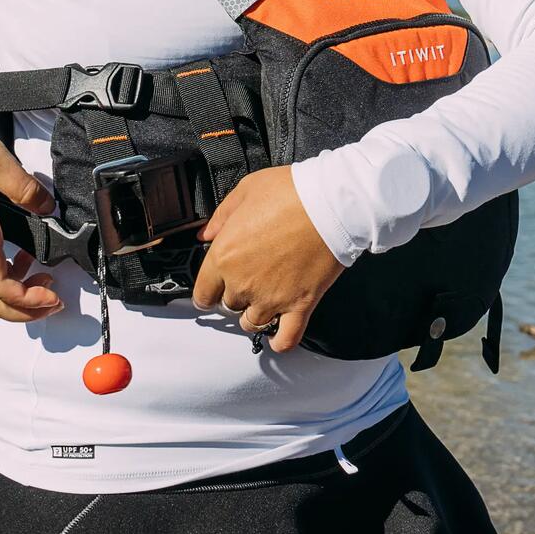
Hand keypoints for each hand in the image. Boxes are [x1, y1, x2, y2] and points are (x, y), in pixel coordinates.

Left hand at [191, 165, 343, 351]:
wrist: (332, 203)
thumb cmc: (291, 193)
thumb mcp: (245, 191)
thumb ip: (221, 217)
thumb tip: (205, 234)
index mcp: (224, 256)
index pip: (202, 293)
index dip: (207, 292)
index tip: (213, 288)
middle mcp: (243, 283)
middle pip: (229, 306)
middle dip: (235, 295)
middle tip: (249, 279)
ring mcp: (272, 298)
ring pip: (252, 323)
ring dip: (255, 314)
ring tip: (265, 300)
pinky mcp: (300, 305)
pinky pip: (286, 338)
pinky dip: (280, 342)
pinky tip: (278, 337)